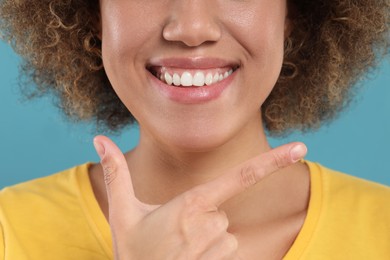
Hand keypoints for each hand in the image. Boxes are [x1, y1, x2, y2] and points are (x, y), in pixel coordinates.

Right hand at [93, 135, 306, 259]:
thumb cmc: (133, 253)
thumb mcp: (122, 212)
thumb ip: (115, 173)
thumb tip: (99, 139)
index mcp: (191, 204)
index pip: (241, 177)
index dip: (273, 161)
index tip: (302, 148)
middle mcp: (211, 225)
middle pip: (220, 211)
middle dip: (202, 219)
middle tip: (173, 236)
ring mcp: (220, 249)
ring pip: (225, 233)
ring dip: (206, 240)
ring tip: (179, 252)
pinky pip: (227, 251)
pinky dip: (211, 255)